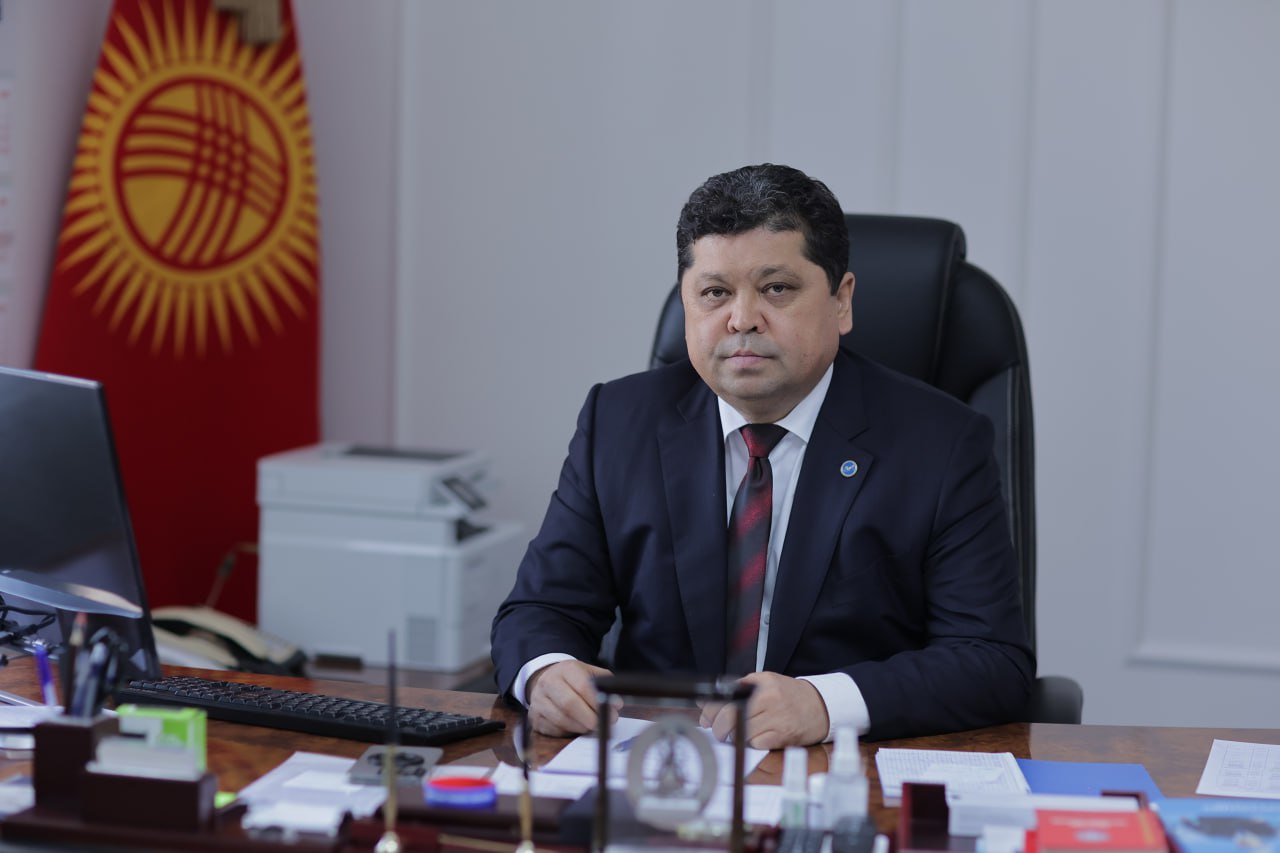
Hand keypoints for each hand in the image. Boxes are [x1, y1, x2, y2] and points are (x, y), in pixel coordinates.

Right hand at [526, 660, 614, 736]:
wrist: (547, 680)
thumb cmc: (574, 680)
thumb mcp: (590, 674)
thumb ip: (605, 686)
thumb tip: (617, 704)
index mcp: (566, 669)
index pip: (582, 686)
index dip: (598, 703)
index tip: (612, 714)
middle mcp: (548, 683)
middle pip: (569, 704)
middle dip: (590, 718)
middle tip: (603, 726)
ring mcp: (538, 701)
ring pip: (561, 720)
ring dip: (580, 728)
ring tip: (592, 727)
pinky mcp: (534, 717)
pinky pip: (553, 730)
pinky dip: (568, 733)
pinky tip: (577, 729)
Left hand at [698, 672, 829, 748]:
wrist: (819, 707)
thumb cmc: (787, 695)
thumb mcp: (764, 682)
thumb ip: (737, 689)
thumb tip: (706, 703)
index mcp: (761, 683)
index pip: (726, 697)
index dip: (710, 711)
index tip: (706, 719)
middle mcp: (768, 699)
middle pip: (730, 717)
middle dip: (718, 728)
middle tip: (719, 732)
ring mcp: (776, 718)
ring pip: (740, 732)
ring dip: (734, 737)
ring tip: (737, 734)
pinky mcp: (782, 737)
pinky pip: (755, 744)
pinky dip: (750, 744)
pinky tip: (754, 739)